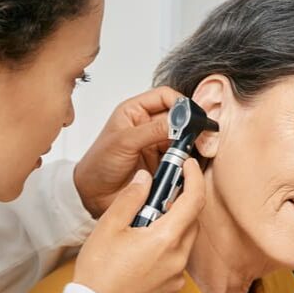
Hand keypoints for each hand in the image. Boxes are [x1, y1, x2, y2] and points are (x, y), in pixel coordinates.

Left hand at [74, 86, 183, 218]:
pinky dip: (186, 161)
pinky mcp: (163, 163)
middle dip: (190, 125)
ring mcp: (156, 144)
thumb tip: (179, 121)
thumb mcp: (124, 142)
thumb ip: (152, 130)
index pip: (165, 96)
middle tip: (199, 136)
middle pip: (179, 117)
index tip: (191, 116)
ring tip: (188, 153)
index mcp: (135, 111)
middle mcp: (148, 125)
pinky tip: (184, 165)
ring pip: (183, 138)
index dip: (180, 102)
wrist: (94, 196)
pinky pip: (181, 158)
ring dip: (188, 145)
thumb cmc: (98, 165)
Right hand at [74, 158, 204, 292]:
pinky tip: (143, 254)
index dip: (194, 178)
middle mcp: (178, 259)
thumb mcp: (109, 227)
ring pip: (184, 243)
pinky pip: (176, 263)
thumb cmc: (98, 271)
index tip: (188, 165)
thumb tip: (146, 179)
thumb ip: (131, 198)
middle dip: (180, 204)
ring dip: (172, 229)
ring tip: (143, 228)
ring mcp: (177, 278)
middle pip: (191, 221)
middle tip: (158, 196)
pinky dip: (166, 252)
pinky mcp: (172, 292)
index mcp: (166, 239)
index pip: (194, 200)